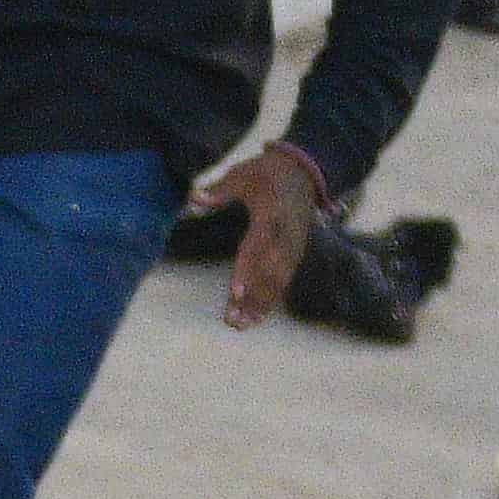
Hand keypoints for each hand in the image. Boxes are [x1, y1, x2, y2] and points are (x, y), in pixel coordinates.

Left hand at [187, 139, 327, 331]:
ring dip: (261, 304)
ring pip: (278, 280)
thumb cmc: (267, 173)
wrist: (304, 172)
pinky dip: (271, 299)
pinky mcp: (296, 253)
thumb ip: (219, 189)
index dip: (247, 270)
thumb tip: (193, 198)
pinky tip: (256, 317)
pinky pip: (284, 280)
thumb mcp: (243, 174)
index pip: (258, 246)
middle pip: (269, 271)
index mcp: (272, 214)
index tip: (235, 292)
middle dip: (252, 297)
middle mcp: (286, 234)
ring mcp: (294, 246)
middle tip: (233, 321)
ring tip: (241, 326)